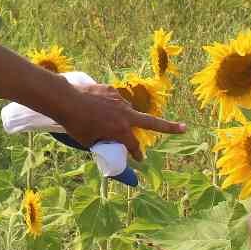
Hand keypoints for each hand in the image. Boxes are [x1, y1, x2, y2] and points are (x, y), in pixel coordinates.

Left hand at [58, 81, 185, 159]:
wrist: (66, 100)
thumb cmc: (76, 124)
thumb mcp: (90, 142)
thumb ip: (102, 145)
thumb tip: (107, 148)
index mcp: (121, 130)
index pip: (134, 146)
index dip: (137, 154)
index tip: (139, 159)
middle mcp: (125, 114)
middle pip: (152, 122)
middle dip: (170, 127)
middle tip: (184, 128)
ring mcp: (119, 100)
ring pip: (127, 112)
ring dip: (123, 118)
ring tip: (102, 120)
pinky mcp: (111, 90)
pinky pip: (114, 101)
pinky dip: (109, 107)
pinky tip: (96, 108)